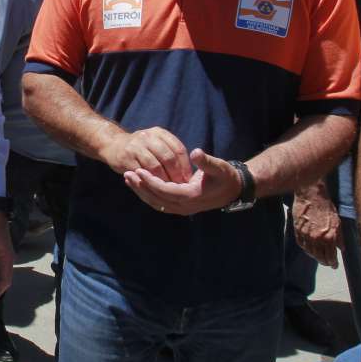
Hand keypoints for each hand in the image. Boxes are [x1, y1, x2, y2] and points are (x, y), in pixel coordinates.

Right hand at [98, 126, 191, 182]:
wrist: (113, 144)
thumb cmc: (142, 148)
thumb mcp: (156, 143)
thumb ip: (171, 152)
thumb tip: (190, 173)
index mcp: (159, 133)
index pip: (178, 149)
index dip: (185, 165)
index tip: (190, 179)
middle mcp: (147, 137)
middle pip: (168, 158)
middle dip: (176, 175)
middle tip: (181, 187)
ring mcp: (135, 147)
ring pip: (155, 167)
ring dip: (164, 181)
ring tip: (169, 190)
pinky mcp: (125, 158)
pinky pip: (141, 173)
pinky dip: (150, 182)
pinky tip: (155, 189)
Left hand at [123, 149, 241, 214]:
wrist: (233, 189)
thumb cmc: (226, 176)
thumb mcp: (219, 167)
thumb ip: (206, 161)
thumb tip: (196, 153)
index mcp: (192, 197)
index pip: (165, 191)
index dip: (151, 182)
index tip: (138, 171)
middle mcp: (185, 206)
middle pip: (157, 199)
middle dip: (141, 187)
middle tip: (127, 174)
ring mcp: (182, 208)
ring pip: (156, 203)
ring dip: (141, 191)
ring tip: (128, 178)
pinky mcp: (180, 206)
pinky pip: (160, 202)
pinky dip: (148, 194)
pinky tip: (139, 184)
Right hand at [293, 181, 340, 266]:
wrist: (311, 195)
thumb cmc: (326, 207)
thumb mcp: (338, 222)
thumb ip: (340, 238)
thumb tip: (341, 249)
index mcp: (329, 237)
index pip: (331, 256)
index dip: (333, 263)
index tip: (334, 266)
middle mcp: (317, 238)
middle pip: (319, 256)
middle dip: (324, 261)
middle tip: (327, 263)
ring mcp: (306, 235)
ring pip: (310, 252)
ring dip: (315, 257)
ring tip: (319, 257)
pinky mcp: (297, 230)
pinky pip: (301, 244)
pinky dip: (306, 249)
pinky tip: (309, 249)